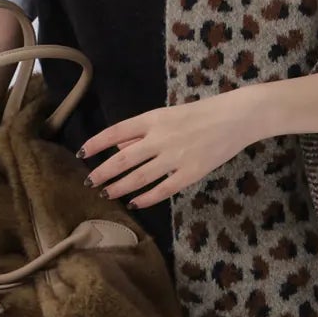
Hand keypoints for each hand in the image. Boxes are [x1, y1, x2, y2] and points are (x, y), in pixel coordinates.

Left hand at [78, 89, 260, 206]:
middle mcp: (161, 138)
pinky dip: (146, 198)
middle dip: (103, 172)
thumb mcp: (168, 115)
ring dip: (119, 187)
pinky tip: (134, 203)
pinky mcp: (190, 173)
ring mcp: (175, 157)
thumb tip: (118, 148)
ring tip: (107, 194)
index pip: (117, 131)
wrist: (235, 118)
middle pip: (123, 159)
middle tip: (89, 182)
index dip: (97, 143)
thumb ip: (142, 131)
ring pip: (139, 177)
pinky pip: (163, 189)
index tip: (82, 153)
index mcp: (154, 119)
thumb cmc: (200, 114)